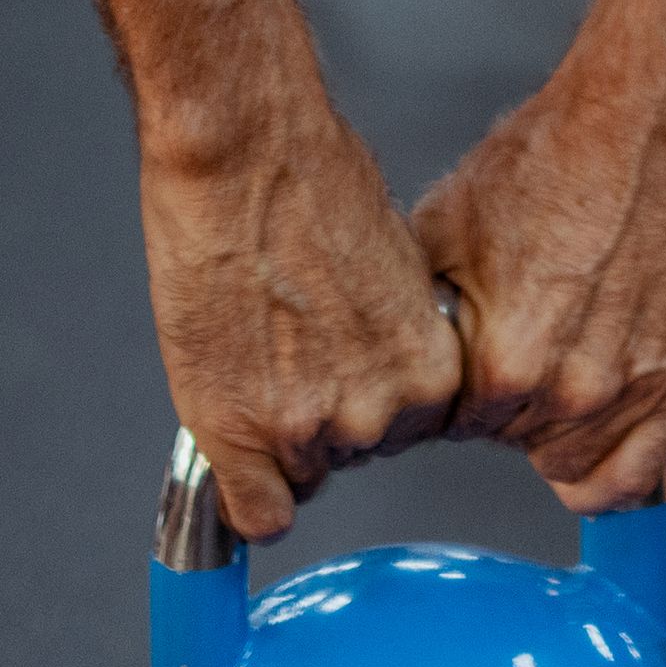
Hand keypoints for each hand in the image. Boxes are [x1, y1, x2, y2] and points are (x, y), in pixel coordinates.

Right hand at [141, 108, 458, 541]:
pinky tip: (234, 460)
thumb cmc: (313, 182)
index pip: (408, 431)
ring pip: (299, 473)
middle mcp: (380, 412)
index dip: (368, 392)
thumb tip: (380, 364)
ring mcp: (308, 429)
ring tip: (254, 352)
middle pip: (354, 451)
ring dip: (277, 433)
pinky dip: (243, 496)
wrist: (243, 153)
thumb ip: (393, 339)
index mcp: (431, 370)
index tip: (343, 364)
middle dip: (324, 410)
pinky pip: (256, 514)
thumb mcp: (391, 270)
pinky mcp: (239, 435)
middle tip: (289, 347)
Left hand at [410, 69, 665, 513]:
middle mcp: (575, 391)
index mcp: (507, 363)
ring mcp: (637, 389)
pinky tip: (591, 435)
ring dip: (555, 430)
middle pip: (514, 446)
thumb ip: (420, 316)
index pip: (454, 428)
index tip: (463, 357)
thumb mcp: (444, 228)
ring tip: (553, 363)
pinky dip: (611, 471)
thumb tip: (399, 360)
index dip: (452, 390)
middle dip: (503, 406)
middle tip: (512, 345)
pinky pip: (639, 477)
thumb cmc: (551, 159)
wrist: (649, 121)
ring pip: (573, 468)